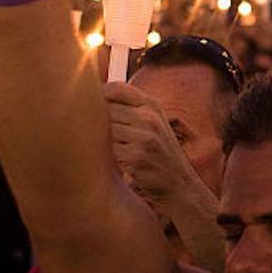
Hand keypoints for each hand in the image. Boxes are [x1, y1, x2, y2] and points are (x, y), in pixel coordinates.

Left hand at [104, 82, 194, 203]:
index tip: (92, 107)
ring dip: (104, 141)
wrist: (179, 184)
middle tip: (102, 136)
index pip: (117, 88)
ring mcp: (144, 137)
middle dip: (99, 122)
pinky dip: (110, 157)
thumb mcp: (153, 124)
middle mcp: (150, 118)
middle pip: (106, 110)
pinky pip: (109, 150)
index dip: (99, 95)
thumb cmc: (159, 153)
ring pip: (105, 130)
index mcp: (153, 106)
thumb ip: (131, 109)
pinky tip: (120, 163)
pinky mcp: (137, 156)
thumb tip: (96, 96)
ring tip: (115, 151)